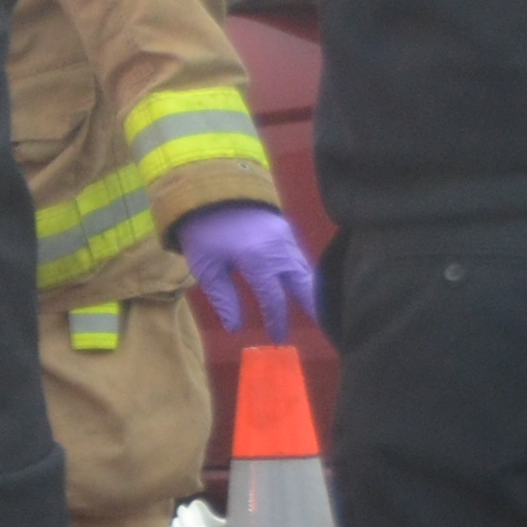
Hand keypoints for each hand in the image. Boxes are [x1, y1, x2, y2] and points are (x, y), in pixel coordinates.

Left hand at [175, 201, 318, 344]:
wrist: (207, 186)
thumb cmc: (202, 228)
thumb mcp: (205, 266)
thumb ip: (223, 298)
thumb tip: (236, 327)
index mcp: (258, 259)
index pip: (274, 299)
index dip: (277, 321)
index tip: (278, 339)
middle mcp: (280, 249)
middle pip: (304, 285)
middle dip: (314, 309)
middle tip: (324, 329)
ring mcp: (286, 237)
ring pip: (306, 271)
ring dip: (311, 293)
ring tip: (317, 315)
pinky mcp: (286, 230)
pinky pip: (300, 259)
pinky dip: (305, 276)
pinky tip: (305, 289)